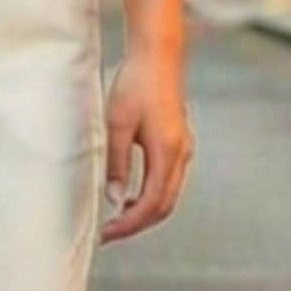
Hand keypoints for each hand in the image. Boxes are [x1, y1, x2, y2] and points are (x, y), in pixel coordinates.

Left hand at [99, 43, 192, 241]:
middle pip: (164, 205)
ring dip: (144, 211)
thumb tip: (115, 199)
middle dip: (137, 224)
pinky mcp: (179, 141)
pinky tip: (130, 195)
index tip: (106, 234)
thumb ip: (117, 163)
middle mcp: (181, 154)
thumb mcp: (117, 124)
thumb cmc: (134, 85)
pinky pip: (169, 180)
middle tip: (109, 233)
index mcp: (168, 152)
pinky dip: (151, 195)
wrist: (158, 56)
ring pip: (168, 194)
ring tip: (116, 219)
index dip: (129, 224)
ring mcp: (184, 148)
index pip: (152, 204)